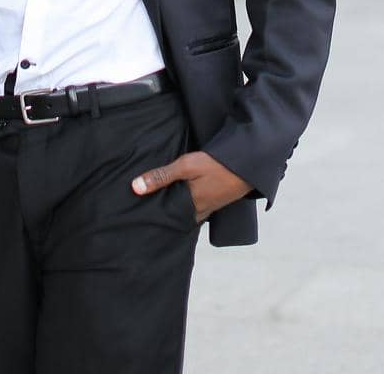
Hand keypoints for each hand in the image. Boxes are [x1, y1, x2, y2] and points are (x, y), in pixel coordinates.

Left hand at [131, 150, 252, 221]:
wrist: (248, 165)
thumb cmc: (217, 165)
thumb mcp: (187, 166)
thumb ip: (162, 176)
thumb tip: (135, 188)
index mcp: (189, 208)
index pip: (165, 218)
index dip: (152, 218)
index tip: (137, 216)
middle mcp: (198, 213)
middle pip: (174, 217)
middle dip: (161, 215)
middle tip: (142, 214)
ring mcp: (207, 208)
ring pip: (184, 213)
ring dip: (173, 209)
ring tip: (157, 205)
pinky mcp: (214, 201)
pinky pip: (194, 208)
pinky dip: (185, 205)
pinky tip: (179, 197)